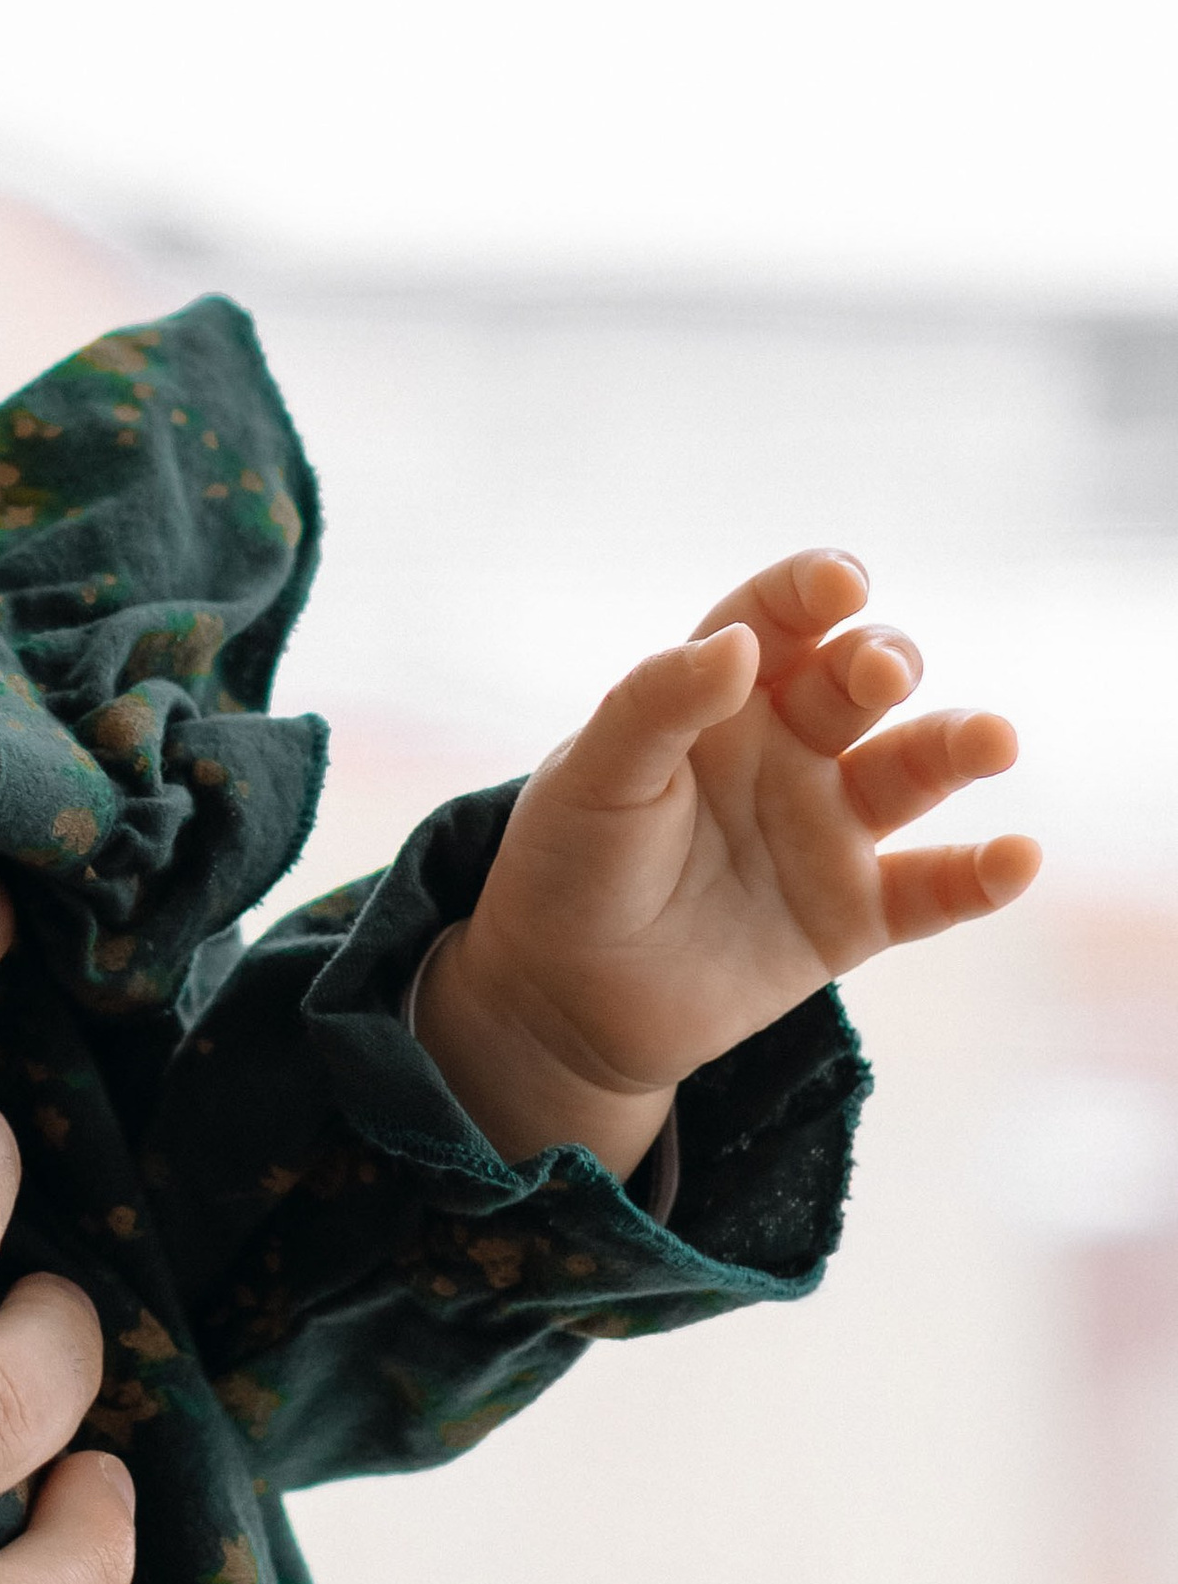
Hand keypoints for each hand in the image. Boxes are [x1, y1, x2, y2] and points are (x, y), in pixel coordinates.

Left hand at [418, 547, 1037, 1169]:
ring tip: (993, 741)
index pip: (777, 618)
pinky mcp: (852, 914)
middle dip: (883, 662)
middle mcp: (786, 749)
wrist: (563, 999)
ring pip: (914, 771)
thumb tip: (739, 642)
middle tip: (879, 673)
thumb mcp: (592, 778)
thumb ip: (656, 704)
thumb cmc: (569, 866)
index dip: (812, 590)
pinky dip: (982, 875)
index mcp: (718, 697)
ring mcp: (826, 829)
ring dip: (959, 747)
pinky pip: (933, 889)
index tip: (840, 584)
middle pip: (859, 682)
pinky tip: (1019, 857)